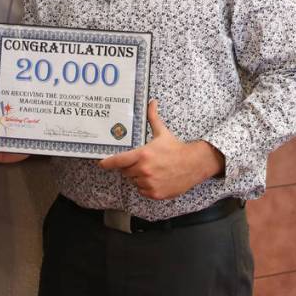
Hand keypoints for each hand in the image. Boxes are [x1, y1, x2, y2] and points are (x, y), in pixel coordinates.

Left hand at [98, 100, 223, 199]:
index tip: (101, 163)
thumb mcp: (162, 132)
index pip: (118, 161)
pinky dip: (145, 186)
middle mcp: (144, 170)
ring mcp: (149, 183)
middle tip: (141, 161)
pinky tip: (155, 178)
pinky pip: (142, 190)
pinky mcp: (155, 194)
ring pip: (134, 181)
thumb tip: (152, 102)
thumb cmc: (176, 148)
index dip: (107, 163)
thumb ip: (153, 117)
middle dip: (130, 166)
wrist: (194, 164)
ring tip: (151, 169)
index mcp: (142, 155)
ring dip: (138, 176)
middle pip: (126, 171)